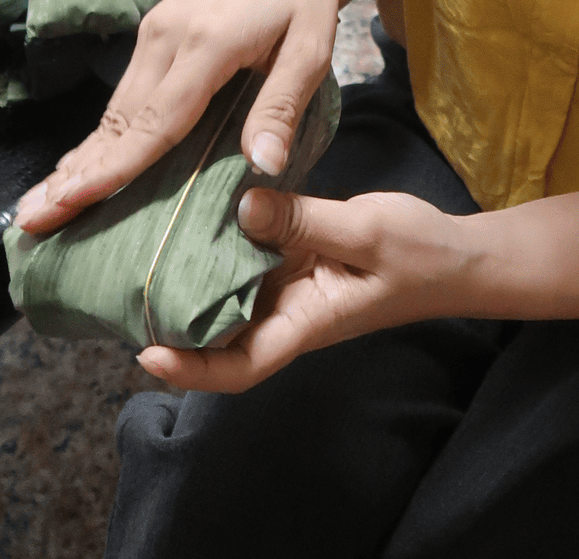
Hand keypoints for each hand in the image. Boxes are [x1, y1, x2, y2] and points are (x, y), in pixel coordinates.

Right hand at [16, 0, 360, 234]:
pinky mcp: (154, 30)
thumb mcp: (312, 44)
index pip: (156, 121)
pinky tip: (77, 164)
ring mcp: (156, 32)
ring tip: (39, 208)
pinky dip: (98, 134)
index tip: (71, 203)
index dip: (114, 168)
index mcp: (208, 44)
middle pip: (119, 120)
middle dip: (74, 175)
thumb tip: (263, 166)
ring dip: (78, 159)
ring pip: (114, 109)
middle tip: (31, 223)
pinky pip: (124, 92)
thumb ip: (284, 104)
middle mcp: (168, 38)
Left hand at [137, 186, 475, 392]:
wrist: (456, 253)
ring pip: (228, 292)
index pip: (240, 366)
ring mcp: (290, 284)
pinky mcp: (294, 255)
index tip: (146, 355)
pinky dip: (222, 241)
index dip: (191, 370)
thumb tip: (241, 207)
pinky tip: (196, 211)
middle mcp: (288, 310)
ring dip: (190, 277)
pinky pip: (249, 255)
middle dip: (171, 322)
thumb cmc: (419, 253)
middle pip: (220, 333)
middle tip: (123, 284)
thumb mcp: (365, 231)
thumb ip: (305, 221)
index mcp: (307, 322)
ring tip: (142, 247)